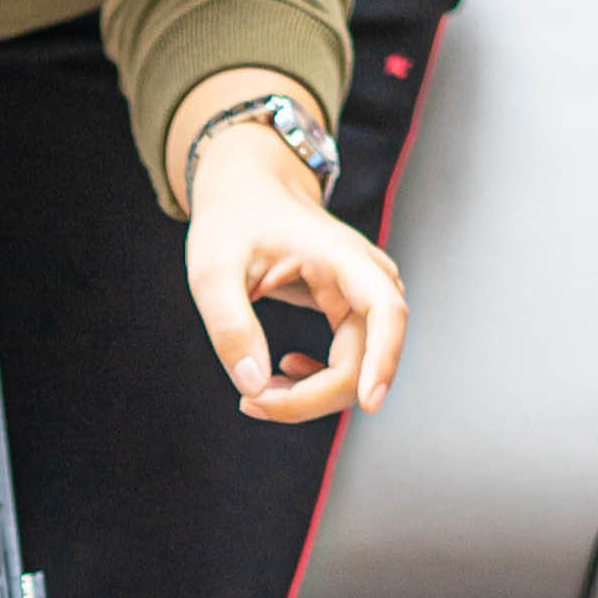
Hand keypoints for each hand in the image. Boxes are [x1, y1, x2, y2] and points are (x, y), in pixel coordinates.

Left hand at [184, 123, 405, 422]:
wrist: (247, 194)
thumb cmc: (232, 223)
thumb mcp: (212, 270)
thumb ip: (230, 324)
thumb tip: (253, 385)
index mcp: (342, 257)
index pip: (385, 311)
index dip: (384, 358)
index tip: (369, 401)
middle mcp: (366, 278)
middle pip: (364, 359)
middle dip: (311, 397)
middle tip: (247, 403)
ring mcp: (363, 297)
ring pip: (358, 368)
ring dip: (312, 396)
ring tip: (257, 394)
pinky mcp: (352, 312)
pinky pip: (349, 362)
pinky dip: (316, 383)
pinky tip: (284, 372)